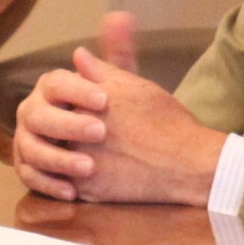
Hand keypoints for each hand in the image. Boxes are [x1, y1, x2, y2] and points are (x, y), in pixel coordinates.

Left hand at [10, 10, 222, 204]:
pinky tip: (97, 170)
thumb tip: (78, 54)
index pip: (61, 93)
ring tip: (96, 152)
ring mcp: (78, 163)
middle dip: (68, 125)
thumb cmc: (166, 121)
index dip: (76, 98)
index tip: (94, 106)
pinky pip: (66, 181)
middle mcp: (76, 132)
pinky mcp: (85, 190)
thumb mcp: (136, 87)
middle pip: (55, 124)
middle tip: (97, 132)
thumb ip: (102, 70)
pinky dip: (75, 176)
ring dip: (67, 151)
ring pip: (57, 154)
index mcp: (86, 102)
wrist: (187, 164)